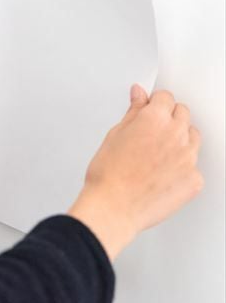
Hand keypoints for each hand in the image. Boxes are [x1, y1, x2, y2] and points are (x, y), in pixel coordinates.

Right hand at [68, 85, 202, 259]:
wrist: (113, 207)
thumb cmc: (109, 174)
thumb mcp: (115, 134)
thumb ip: (133, 112)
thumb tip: (139, 95)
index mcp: (154, 119)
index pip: (165, 97)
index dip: (154, 103)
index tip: (149, 109)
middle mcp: (176, 135)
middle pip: (182, 114)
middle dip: (168, 117)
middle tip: (150, 132)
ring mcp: (188, 158)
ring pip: (192, 138)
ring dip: (179, 139)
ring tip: (157, 154)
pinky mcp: (194, 180)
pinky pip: (194, 165)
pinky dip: (182, 167)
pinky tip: (163, 173)